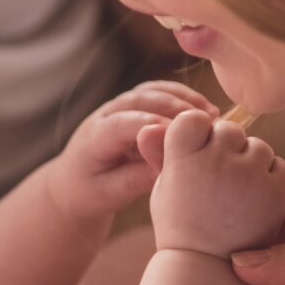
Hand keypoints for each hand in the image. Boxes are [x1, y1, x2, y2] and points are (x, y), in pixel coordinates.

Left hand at [47, 80, 218, 217]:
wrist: (74, 183)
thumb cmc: (90, 193)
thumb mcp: (109, 194)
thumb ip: (135, 180)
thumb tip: (168, 166)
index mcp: (94, 138)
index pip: (124, 123)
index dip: (153, 126)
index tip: (183, 136)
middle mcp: (104, 115)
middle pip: (139, 100)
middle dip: (173, 107)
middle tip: (206, 120)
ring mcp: (118, 107)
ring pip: (149, 91)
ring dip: (181, 97)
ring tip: (211, 113)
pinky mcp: (132, 107)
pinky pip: (157, 93)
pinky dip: (180, 97)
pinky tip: (205, 110)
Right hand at [142, 110, 284, 256]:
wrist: (208, 270)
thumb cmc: (181, 227)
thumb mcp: (164, 188)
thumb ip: (163, 153)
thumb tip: (149, 126)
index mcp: (182, 157)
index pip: (193, 118)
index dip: (196, 136)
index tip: (194, 160)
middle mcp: (216, 161)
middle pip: (229, 130)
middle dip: (226, 149)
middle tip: (218, 183)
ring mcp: (249, 175)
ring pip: (257, 146)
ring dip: (250, 163)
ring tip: (235, 196)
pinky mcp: (278, 189)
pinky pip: (279, 166)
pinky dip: (271, 179)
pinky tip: (254, 203)